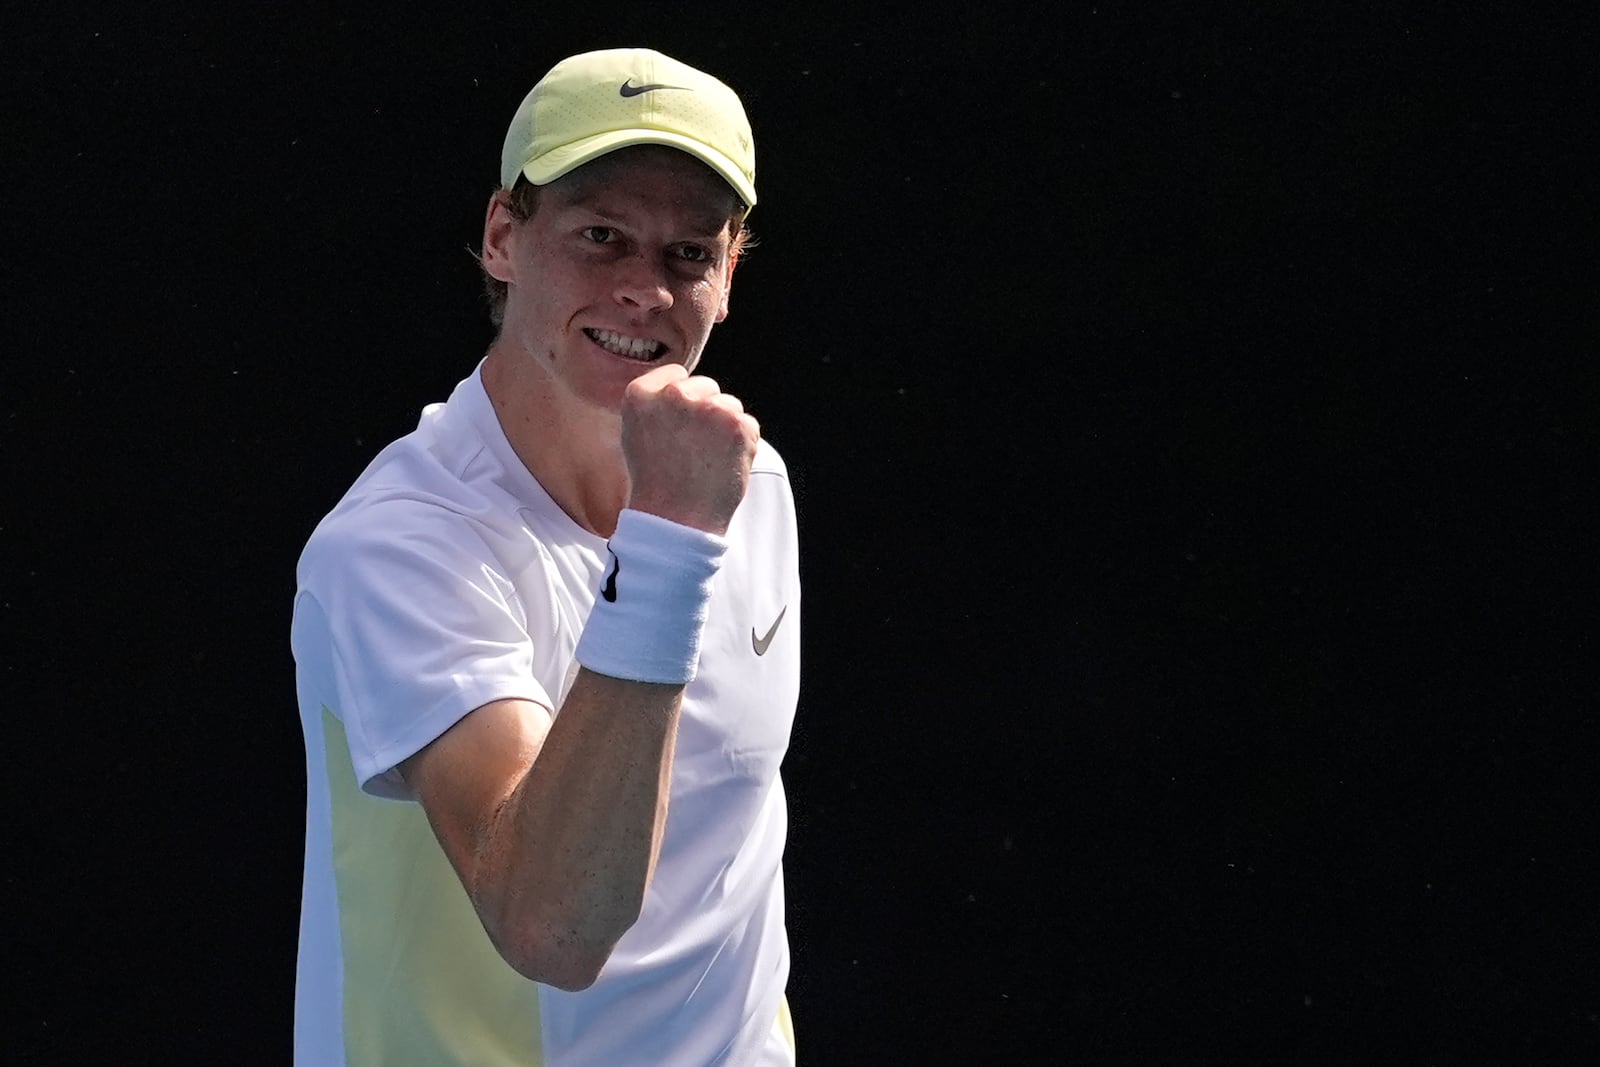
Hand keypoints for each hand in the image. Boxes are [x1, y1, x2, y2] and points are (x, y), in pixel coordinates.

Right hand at [620, 364, 759, 534]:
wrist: (676, 521)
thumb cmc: (656, 483)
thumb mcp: (635, 435)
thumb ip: (655, 404)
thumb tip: (682, 384)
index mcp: (640, 395)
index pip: (676, 374)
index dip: (682, 401)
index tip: (678, 426)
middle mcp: (674, 395)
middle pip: (706, 386)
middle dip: (706, 411)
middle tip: (694, 448)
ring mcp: (708, 409)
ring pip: (730, 405)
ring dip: (725, 428)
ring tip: (706, 460)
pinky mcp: (738, 425)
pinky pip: (748, 425)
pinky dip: (743, 444)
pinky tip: (723, 465)